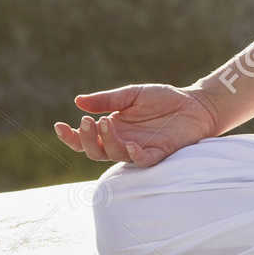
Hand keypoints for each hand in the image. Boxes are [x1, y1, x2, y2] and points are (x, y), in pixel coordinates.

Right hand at [54, 83, 219, 166]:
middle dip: (85, 139)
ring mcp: (139, 149)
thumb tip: (77, 101)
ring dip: (107, 141)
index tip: (58, 125)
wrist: (195, 104)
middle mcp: (122, 142)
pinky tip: (129, 144)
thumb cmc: (164, 99)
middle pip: (94, 150)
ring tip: (106, 122)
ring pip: (115, 154)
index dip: (70, 136)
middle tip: (86, 122)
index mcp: (113, 128)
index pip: (86, 138)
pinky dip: (134, 154)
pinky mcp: (158, 153)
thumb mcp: (132, 94)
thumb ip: (107, 99)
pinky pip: (142, 160)